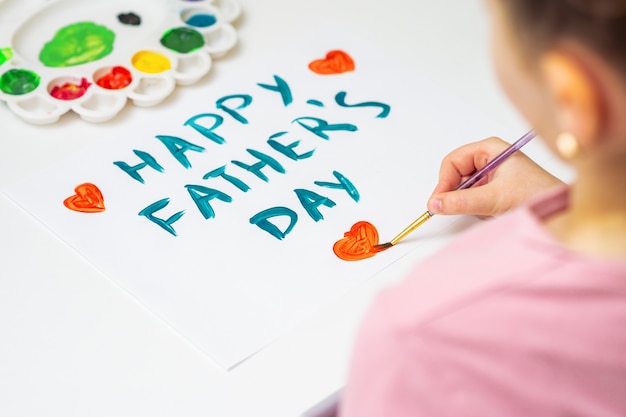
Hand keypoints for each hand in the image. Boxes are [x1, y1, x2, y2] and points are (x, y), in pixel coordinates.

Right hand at [427, 137, 563, 216]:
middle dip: (457, 193)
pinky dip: (478, 207)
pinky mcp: (496, 188)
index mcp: (490, 149)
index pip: (452, 162)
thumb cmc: (539, 195)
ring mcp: (493, 174)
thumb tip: (436, 204)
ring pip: (464, 188)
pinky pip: (474, 197)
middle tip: (453, 208)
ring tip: (486, 208)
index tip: (437, 202)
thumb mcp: (494, 199)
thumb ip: (461, 201)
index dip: (443, 182)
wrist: (562, 211)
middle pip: (456, 174)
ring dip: (470, 201)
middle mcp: (490, 158)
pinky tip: (492, 211)